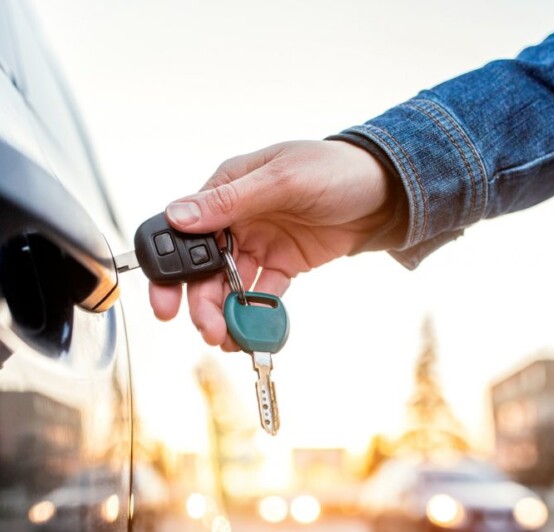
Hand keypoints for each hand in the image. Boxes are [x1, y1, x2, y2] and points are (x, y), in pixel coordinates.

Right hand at [149, 140, 395, 348]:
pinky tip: (254, 332)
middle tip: (208, 330)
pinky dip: (257, 314)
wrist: (388, 191)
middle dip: (201, 302)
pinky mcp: (283, 264)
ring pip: (230, 286)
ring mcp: (260, 243)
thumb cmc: (335, 169)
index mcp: (226, 189)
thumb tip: (178, 215)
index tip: (165, 303)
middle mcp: (237, 218)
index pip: (183, 231)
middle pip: (203, 267)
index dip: (170, 269)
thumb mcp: (283, 179)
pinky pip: (263, 294)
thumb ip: (230, 201)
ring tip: (229, 339)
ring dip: (226, 314)